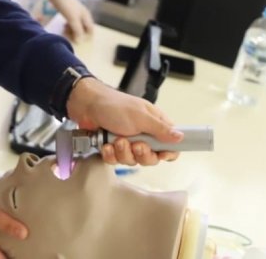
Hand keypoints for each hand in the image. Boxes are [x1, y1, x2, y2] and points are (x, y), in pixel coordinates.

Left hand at [43, 0, 93, 40]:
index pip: (90, 30)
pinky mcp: (68, 12)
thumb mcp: (72, 19)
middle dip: (77, 34)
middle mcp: (82, 15)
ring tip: (64, 31)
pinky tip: (63, 27)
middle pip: (83, 29)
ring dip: (71, 31)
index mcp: (86, 16)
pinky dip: (67, 27)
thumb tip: (80, 42)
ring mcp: (75, 14)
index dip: (86, 37)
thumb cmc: (66, 4)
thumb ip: (77, 30)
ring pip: (76, 26)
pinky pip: (70, 23)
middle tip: (68, 36)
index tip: (78, 42)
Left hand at [66, 77, 182, 165]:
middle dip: (141, 154)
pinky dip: (110, 154)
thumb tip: (180, 137)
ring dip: (123, 152)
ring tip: (116, 140)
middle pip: (151, 158)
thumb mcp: (140, 116)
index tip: (161, 154)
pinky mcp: (112, 148)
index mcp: (154, 124)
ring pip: (132, 160)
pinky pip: (115, 161)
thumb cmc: (113, 105)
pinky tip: (106, 145)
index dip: (167, 153)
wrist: (86, 105)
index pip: (169, 145)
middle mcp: (142, 135)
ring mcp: (127, 142)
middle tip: (135, 144)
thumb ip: (161, 129)